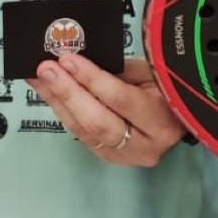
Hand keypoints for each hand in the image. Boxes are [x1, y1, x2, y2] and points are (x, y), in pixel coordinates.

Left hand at [31, 54, 186, 167]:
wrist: (179, 118)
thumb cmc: (168, 88)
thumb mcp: (152, 73)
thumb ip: (118, 71)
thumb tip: (76, 60)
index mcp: (162, 121)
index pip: (119, 99)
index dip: (91, 78)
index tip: (67, 59)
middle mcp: (146, 146)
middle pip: (97, 122)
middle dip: (67, 93)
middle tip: (45, 69)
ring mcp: (126, 157)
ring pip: (84, 131)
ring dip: (57, 101)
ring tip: (39, 77)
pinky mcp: (110, 158)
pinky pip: (81, 135)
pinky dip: (63, 112)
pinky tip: (49, 93)